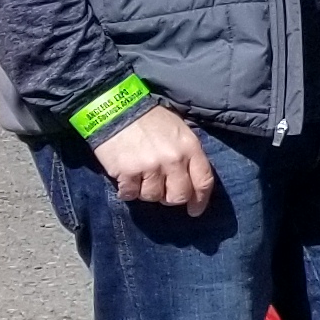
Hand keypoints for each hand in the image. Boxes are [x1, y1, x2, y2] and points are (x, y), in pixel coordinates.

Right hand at [94, 106, 217, 215]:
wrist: (116, 109)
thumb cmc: (150, 119)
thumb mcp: (179, 130)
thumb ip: (188, 154)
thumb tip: (191, 180)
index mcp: (190, 148)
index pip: (203, 181)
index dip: (201, 200)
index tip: (195, 210)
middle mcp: (173, 160)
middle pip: (179, 196)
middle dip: (171, 198)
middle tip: (162, 192)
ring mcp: (150, 167)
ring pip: (153, 197)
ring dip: (146, 192)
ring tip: (141, 177)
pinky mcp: (128, 173)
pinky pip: (131, 195)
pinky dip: (128, 191)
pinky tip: (126, 180)